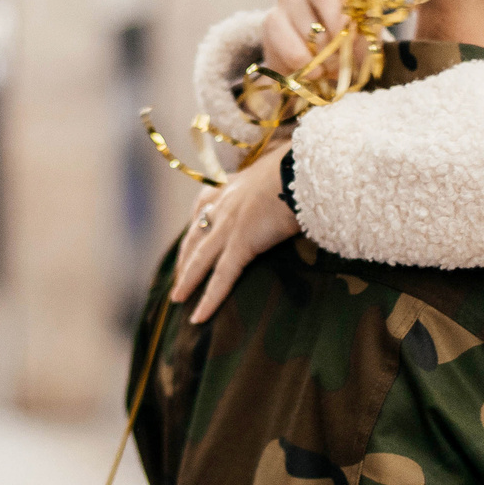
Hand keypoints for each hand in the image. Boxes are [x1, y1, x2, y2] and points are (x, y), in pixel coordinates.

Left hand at [170, 146, 301, 322]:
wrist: (306, 168)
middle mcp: (225, 203)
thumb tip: (300, 184)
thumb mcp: (285, 169)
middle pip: (195, 235)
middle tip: (177, 276)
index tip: (190, 236)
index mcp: (235, 184)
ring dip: (186, 280)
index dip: (195, 223)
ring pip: (200, 259)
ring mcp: (229, 224)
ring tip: (177, 299)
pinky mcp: (241, 243)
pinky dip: (209, 299)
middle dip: (184, 257)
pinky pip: (222, 277)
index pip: (205, 204)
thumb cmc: (304, 167)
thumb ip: (282, 180)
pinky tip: (199, 317)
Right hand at [264, 0, 372, 87]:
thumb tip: (364, 15)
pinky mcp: (271, 22)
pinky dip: (308, 62)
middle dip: (340, 25)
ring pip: (310, 25)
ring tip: (333, 63)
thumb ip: (370, 18)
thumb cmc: (348, 44)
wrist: (318, 71)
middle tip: (347, 46)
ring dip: (326, 52)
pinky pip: (292, 44)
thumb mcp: (367, 31)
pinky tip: (314, 69)